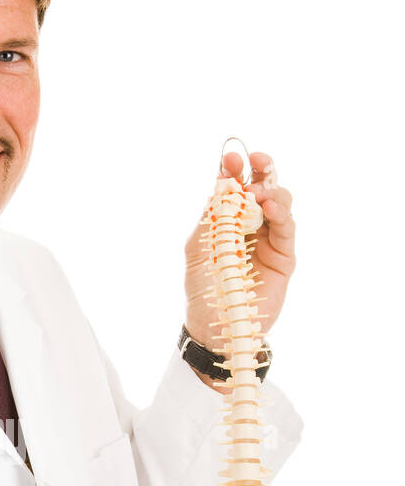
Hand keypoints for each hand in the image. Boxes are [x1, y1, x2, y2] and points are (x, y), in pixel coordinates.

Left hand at [184, 149, 296, 349]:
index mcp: (227, 220)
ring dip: (272, 191)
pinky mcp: (284, 256)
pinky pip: (287, 228)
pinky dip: (281, 214)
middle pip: (263, 187)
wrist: (216, 327)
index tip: (232, 158)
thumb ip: (210, 220)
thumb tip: (221, 187)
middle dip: (262, 169)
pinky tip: (271, 208)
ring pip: (280, 203)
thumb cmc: (203, 291)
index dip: (235, 169)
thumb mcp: (197, 250)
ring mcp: (269, 239)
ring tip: (259, 193)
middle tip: (257, 160)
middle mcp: (251, 225)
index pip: (235, 187)